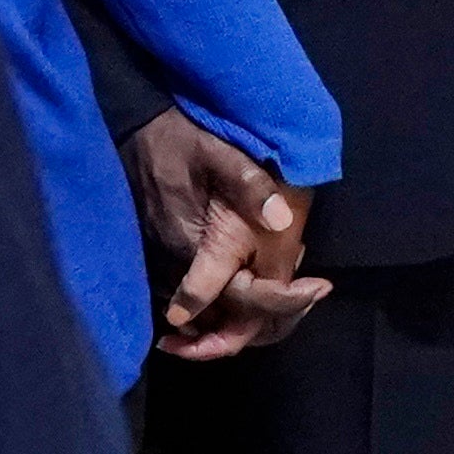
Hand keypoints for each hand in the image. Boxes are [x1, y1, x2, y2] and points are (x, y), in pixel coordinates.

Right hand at [124, 107, 330, 359]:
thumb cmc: (180, 142)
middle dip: (270, 316)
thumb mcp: (219, 153)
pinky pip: (193, 305)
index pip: (241, 300)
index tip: (318, 288)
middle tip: (310, 292)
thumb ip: (250, 186)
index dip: (282, 302)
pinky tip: (253, 283)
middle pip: (226, 322)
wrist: (135, 131)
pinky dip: (224, 308)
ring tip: (291, 294)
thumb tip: (283, 220)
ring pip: (208, 320)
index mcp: (195, 247)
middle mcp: (175, 268)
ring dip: (247, 317)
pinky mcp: (158, 262)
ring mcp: (162, 268)